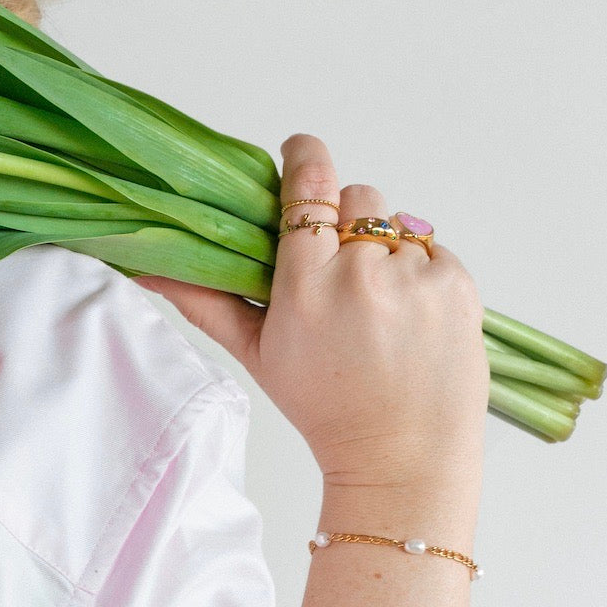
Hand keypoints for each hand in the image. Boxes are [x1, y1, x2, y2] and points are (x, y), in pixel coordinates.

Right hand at [134, 134, 488, 490]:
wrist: (401, 455)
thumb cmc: (325, 407)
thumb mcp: (258, 356)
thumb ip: (206, 303)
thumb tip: (148, 268)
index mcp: (307, 286)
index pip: (310, 185)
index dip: (305, 159)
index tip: (302, 152)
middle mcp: (363, 274)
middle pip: (358, 198)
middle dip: (348, 226)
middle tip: (346, 280)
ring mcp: (416, 278)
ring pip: (398, 227)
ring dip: (386, 256)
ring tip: (381, 311)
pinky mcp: (458, 285)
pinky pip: (434, 253)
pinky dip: (422, 276)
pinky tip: (411, 320)